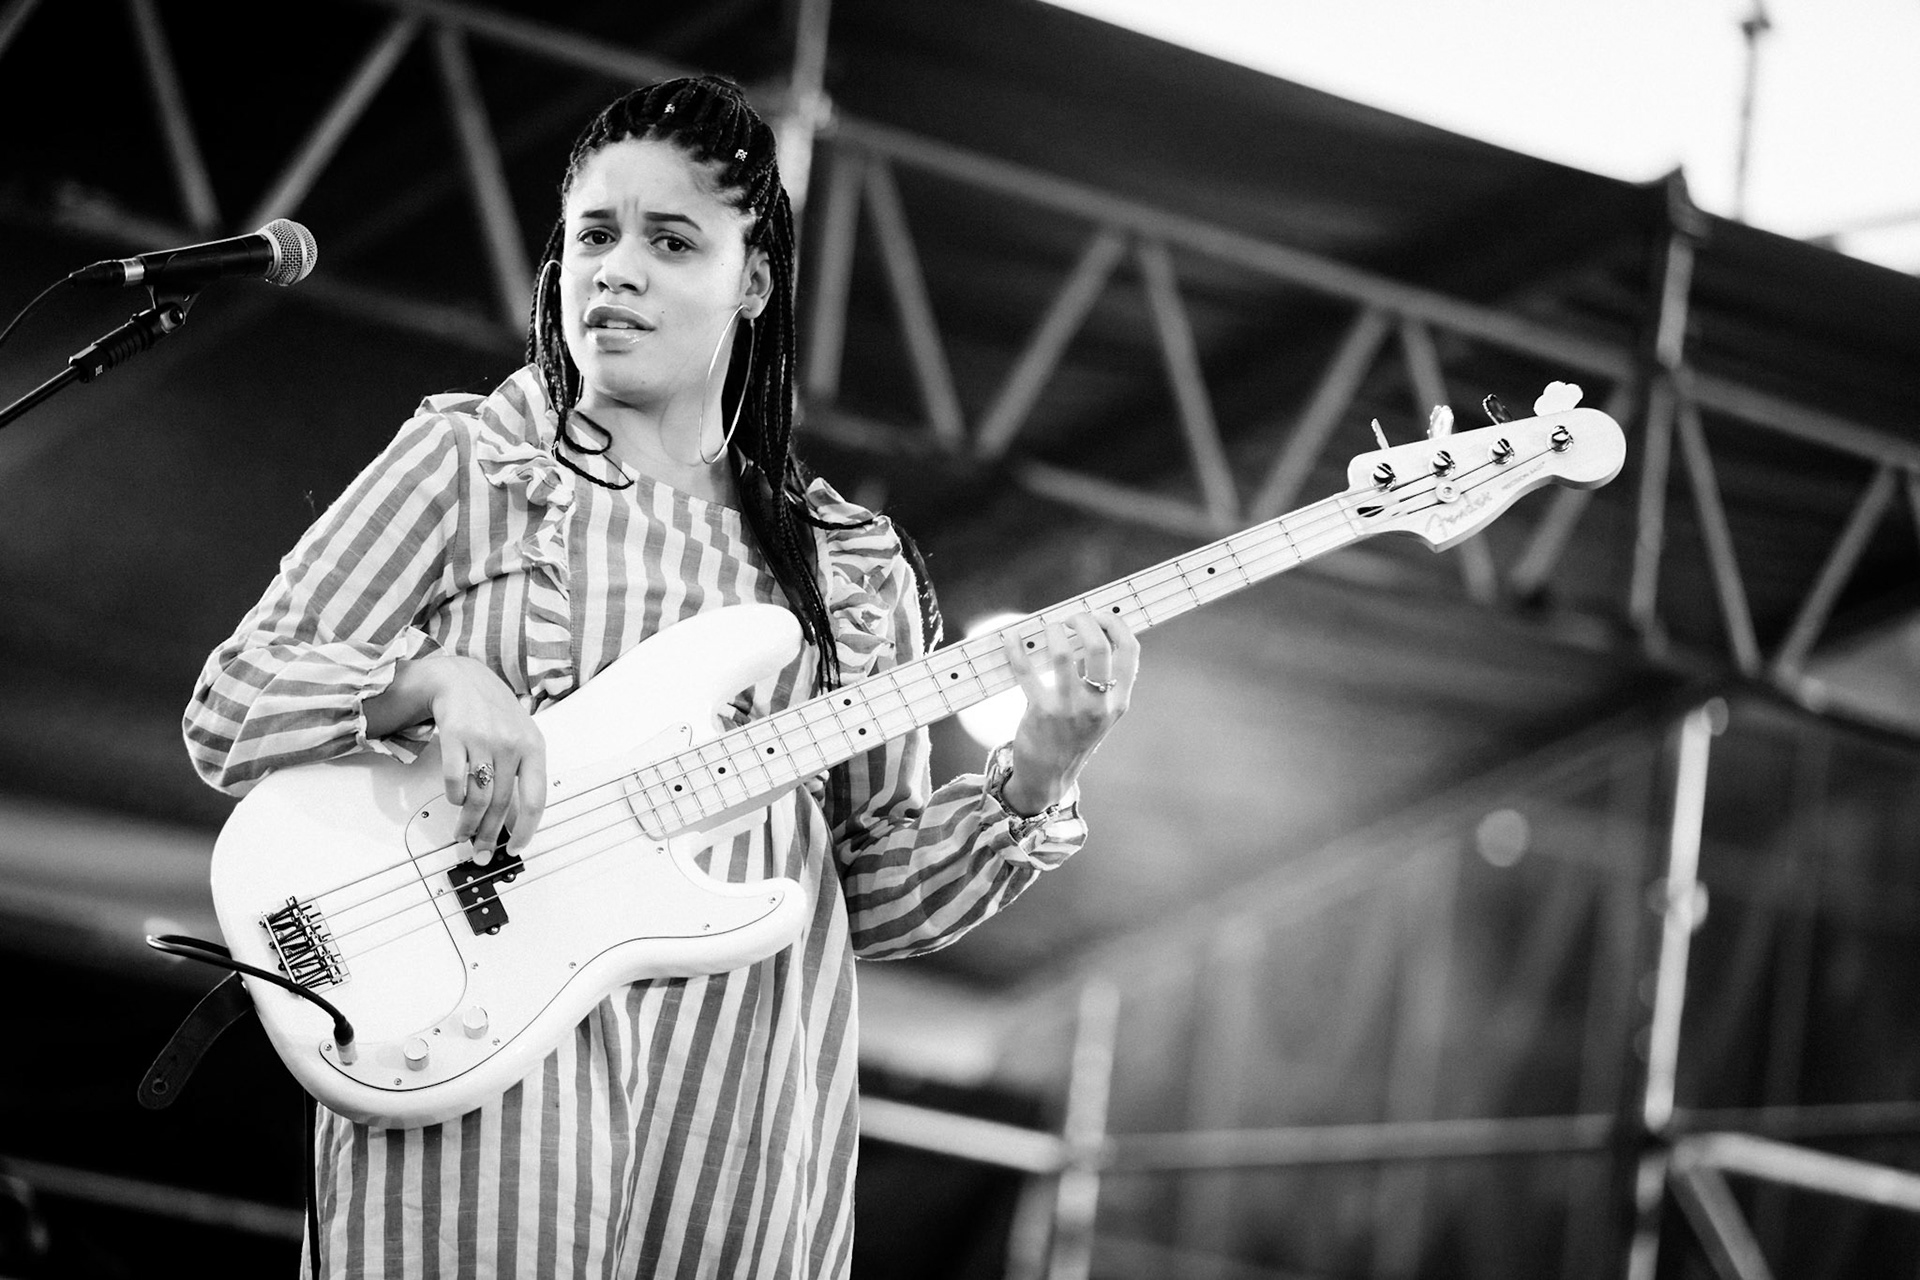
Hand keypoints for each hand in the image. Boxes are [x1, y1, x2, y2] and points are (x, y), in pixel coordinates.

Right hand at [378, 654, 547, 862]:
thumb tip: (517, 821)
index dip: (525, 830)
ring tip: (463, 835)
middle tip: (481, 851)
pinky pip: (455, 780)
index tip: (515, 848)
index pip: (535, 800)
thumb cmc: (495, 714)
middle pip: (502, 804)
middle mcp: (511, 744)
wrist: (463, 680)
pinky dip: (454, 798)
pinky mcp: (457, 736)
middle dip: (489, 834)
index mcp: (534, 748)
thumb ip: (523, 774)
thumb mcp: (521, 738)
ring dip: (468, 823)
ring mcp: (484, 740)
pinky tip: (455, 802)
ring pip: (478, 797)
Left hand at [997, 611, 1138, 813]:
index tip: (1099, 614)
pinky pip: (1026, 670)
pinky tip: (1011, 637)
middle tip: (1069, 619)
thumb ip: (1100, 678)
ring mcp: (1069, 709)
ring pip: (1063, 654)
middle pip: (1099, 646)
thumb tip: (1088, 632)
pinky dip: (1016, 648)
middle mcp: (1098, 705)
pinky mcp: (1040, 712)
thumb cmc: (1073, 735)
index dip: (1115, 623)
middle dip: (1083, 621)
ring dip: (1052, 631)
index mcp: (1118, 700)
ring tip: (1047, 629)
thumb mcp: (1099, 711)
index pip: (1130, 650)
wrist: (1049, 775)